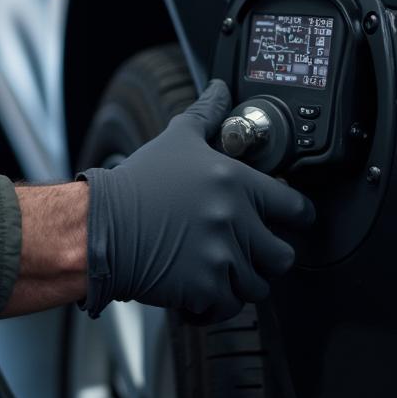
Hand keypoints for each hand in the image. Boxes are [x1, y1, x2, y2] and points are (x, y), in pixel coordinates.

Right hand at [78, 79, 314, 321]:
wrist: (100, 226)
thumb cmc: (137, 184)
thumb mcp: (176, 140)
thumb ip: (207, 114)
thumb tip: (221, 89)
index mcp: (235, 182)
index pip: (296, 208)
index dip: (296, 217)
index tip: (291, 222)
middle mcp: (235, 219)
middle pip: (282, 255)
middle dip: (265, 256)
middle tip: (244, 251)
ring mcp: (221, 256)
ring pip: (258, 286)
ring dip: (240, 282)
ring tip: (216, 270)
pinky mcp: (204, 288)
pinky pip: (229, 308)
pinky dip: (215, 305)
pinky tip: (198, 290)